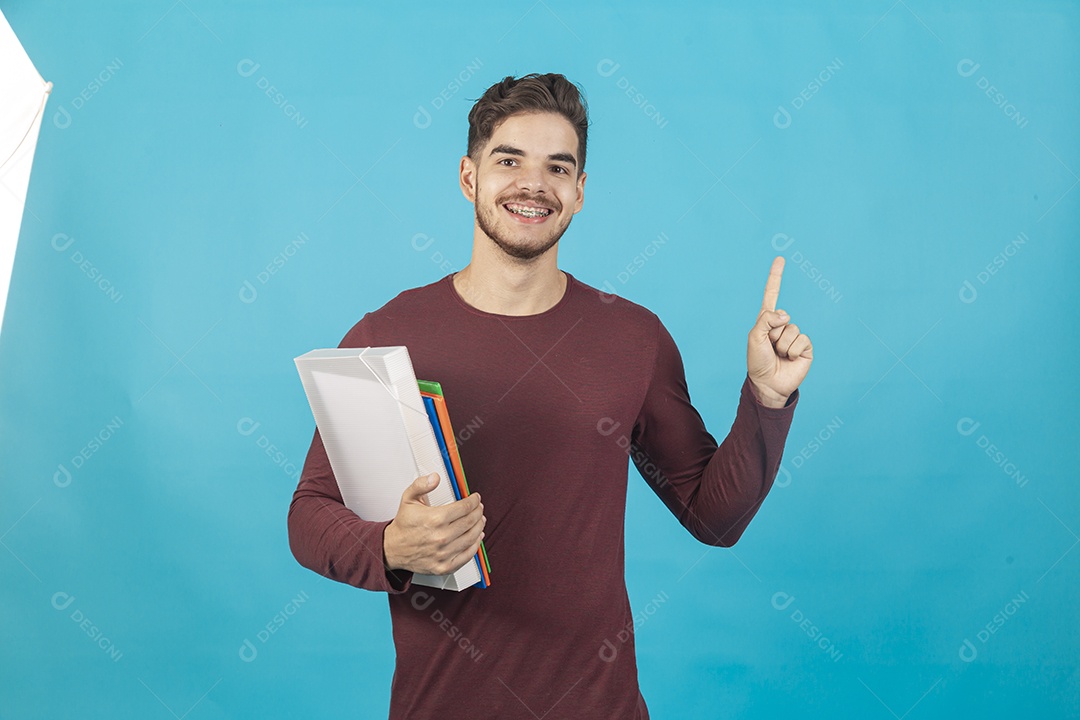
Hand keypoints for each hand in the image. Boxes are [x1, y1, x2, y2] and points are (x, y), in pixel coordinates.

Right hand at [382, 473, 485, 575]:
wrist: (392, 549)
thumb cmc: (403, 525)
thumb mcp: (408, 499)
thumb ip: (421, 485)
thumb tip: (435, 478)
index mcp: (434, 519)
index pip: (464, 508)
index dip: (474, 501)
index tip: (475, 499)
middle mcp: (440, 537)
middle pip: (470, 522)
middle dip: (478, 512)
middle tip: (479, 508)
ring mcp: (443, 553)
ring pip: (471, 538)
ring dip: (479, 527)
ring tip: (480, 520)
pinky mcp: (444, 566)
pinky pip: (467, 556)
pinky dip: (475, 546)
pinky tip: (476, 538)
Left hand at [747, 256, 812, 407]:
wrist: (768, 383)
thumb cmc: (758, 361)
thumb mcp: (755, 337)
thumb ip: (766, 320)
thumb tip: (786, 314)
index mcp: (767, 321)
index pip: (772, 294)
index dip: (776, 277)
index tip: (780, 259)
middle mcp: (782, 325)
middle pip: (781, 316)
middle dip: (773, 334)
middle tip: (770, 348)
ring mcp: (794, 336)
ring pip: (792, 329)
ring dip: (782, 344)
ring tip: (778, 355)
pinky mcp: (806, 347)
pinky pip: (802, 340)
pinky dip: (793, 350)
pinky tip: (789, 358)